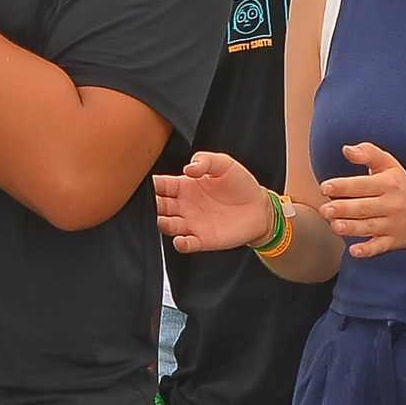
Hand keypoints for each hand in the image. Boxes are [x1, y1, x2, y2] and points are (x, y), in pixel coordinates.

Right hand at [152, 150, 275, 252]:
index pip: (160, 185)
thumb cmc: (241, 184)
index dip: (150, 185)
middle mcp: (184, 205)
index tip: (144, 184)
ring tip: (161, 221)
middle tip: (148, 204)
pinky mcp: (203, 239)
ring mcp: (192, 223)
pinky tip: (180, 240)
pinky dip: (180, 244)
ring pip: (167, 225)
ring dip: (162, 224)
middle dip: (151, 205)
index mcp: (185, 186)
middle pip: (158, 206)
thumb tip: (189, 167)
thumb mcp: (225, 164)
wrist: (260, 208)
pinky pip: (186, 244)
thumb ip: (206, 160)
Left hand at [319, 140, 405, 257]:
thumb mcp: (389, 164)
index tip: (325, 187)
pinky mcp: (394, 241)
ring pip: (369, 227)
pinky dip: (368, 250)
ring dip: (351, 228)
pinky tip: (354, 251)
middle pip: (364, 207)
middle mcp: (391, 204)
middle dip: (343, 209)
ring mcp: (393, 224)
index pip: (363, 184)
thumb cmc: (401, 185)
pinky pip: (380, 246)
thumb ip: (368, 153)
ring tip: (334, 226)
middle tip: (324, 210)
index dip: (343, 186)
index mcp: (388, 183)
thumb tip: (346, 149)